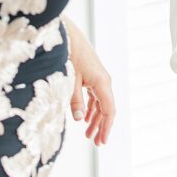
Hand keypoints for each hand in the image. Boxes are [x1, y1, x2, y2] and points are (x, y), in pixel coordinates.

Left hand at [62, 16, 114, 145]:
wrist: (67, 33)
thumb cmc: (69, 54)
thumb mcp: (70, 79)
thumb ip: (75, 100)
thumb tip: (80, 119)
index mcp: (102, 82)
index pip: (109, 110)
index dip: (106, 127)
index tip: (102, 142)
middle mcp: (103, 81)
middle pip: (107, 108)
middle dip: (102, 126)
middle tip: (97, 143)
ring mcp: (98, 78)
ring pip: (101, 103)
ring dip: (95, 119)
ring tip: (88, 135)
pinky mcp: (91, 75)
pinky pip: (95, 96)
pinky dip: (91, 108)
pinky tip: (84, 117)